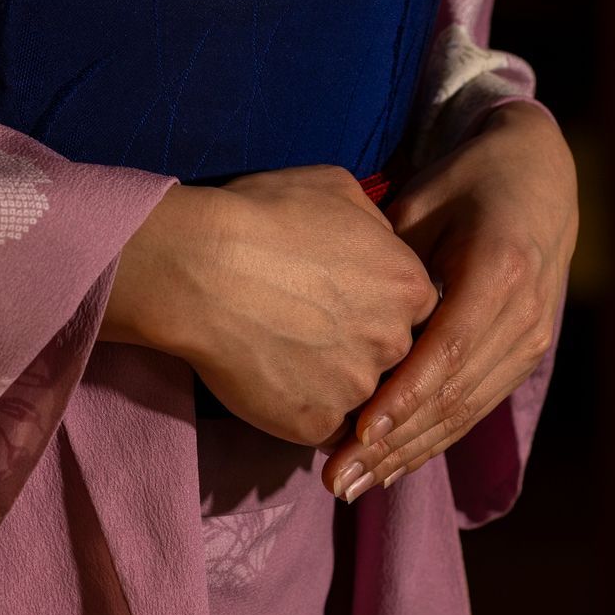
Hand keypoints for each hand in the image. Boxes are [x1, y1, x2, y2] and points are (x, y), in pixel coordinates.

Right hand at [102, 167, 438, 445]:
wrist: (200, 268)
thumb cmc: (262, 218)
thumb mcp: (338, 189)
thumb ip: (377, 225)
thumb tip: (381, 244)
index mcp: (409, 285)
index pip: (413, 310)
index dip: (377, 306)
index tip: (344, 301)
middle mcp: (395, 341)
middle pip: (391, 355)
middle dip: (358, 345)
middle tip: (311, 327)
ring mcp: (355, 388)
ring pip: (355, 394)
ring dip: (328, 380)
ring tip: (284, 351)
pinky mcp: (315, 423)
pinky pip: (319, 424)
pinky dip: (297, 407)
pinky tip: (269, 376)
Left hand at [323, 100, 576, 499]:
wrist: (537, 177)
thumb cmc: (464, 182)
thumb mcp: (422, 203)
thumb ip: (388, 263)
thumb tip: (336, 319)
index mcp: (499, 271)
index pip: (447, 350)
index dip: (402, 398)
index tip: (356, 434)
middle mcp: (525, 314)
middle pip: (454, 395)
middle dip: (393, 445)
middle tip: (337, 480)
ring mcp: (531, 341)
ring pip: (464, 412)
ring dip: (407, 455)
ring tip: (352, 485)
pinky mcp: (524, 356)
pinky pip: (473, 408)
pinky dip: (429, 440)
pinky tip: (389, 465)